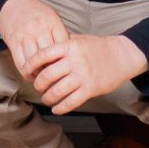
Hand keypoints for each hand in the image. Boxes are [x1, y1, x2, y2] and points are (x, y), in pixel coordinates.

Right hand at [0, 0, 69, 76]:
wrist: (13, 3)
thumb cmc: (37, 13)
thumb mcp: (52, 17)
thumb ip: (61, 33)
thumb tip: (70, 55)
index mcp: (52, 21)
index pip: (63, 45)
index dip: (66, 59)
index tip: (69, 67)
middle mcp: (38, 28)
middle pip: (49, 55)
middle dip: (54, 69)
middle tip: (58, 79)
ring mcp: (25, 35)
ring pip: (34, 61)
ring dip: (40, 74)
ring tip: (45, 80)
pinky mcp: (13, 42)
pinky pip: (21, 62)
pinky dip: (27, 72)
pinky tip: (32, 76)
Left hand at [26, 32, 147, 115]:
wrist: (122, 55)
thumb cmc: (99, 47)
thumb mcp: (79, 39)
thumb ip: (62, 44)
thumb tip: (43, 52)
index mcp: (70, 46)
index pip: (43, 55)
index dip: (31, 64)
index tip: (26, 70)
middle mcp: (74, 61)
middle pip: (47, 75)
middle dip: (39, 84)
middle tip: (39, 87)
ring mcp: (83, 75)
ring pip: (57, 91)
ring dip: (48, 98)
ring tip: (47, 98)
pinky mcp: (90, 89)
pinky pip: (70, 102)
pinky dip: (60, 108)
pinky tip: (57, 108)